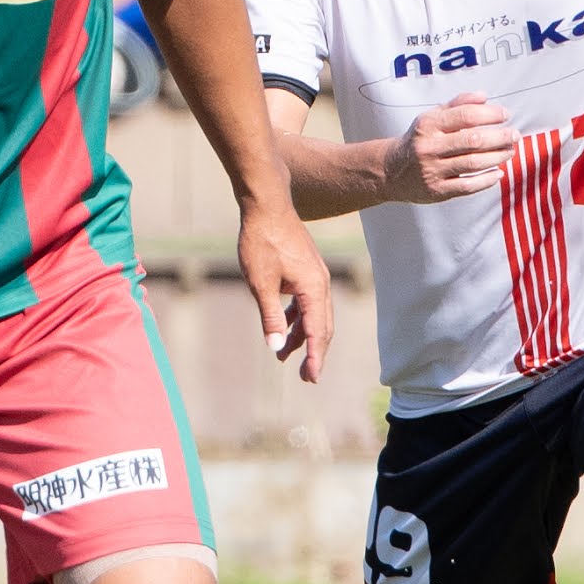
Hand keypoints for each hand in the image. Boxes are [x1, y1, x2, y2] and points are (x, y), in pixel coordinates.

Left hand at [240, 203, 334, 381]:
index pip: (318, 332)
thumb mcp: (260, 284)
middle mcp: (320, 283)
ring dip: (301, 335)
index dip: (316, 358)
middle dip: (314, 352)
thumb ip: (270, 317)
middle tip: (305, 377)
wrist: (266, 205)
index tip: (311, 379)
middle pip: (323, 326)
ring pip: (314, 314)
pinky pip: (307, 300)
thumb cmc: (261, 241)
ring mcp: (315, 275)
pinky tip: (283, 325)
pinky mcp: (306, 268)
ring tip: (283, 355)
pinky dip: (297, 316)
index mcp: (314, 289)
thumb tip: (275, 346)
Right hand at [390, 96, 513, 202]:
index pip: (465, 116)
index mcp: (428, 125)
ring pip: (473, 163)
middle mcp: (429, 147)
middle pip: (473, 140)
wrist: (390, 171)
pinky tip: (498, 173)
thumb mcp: (431, 117)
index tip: (505, 115)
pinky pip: (468, 185)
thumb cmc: (418, 140)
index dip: (490, 114)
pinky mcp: (437, 190)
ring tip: (510, 151)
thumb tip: (484, 96)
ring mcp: (432, 170)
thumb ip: (457, 104)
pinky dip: (487, 180)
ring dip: (497, 157)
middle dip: (499, 137)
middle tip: (514, 135)